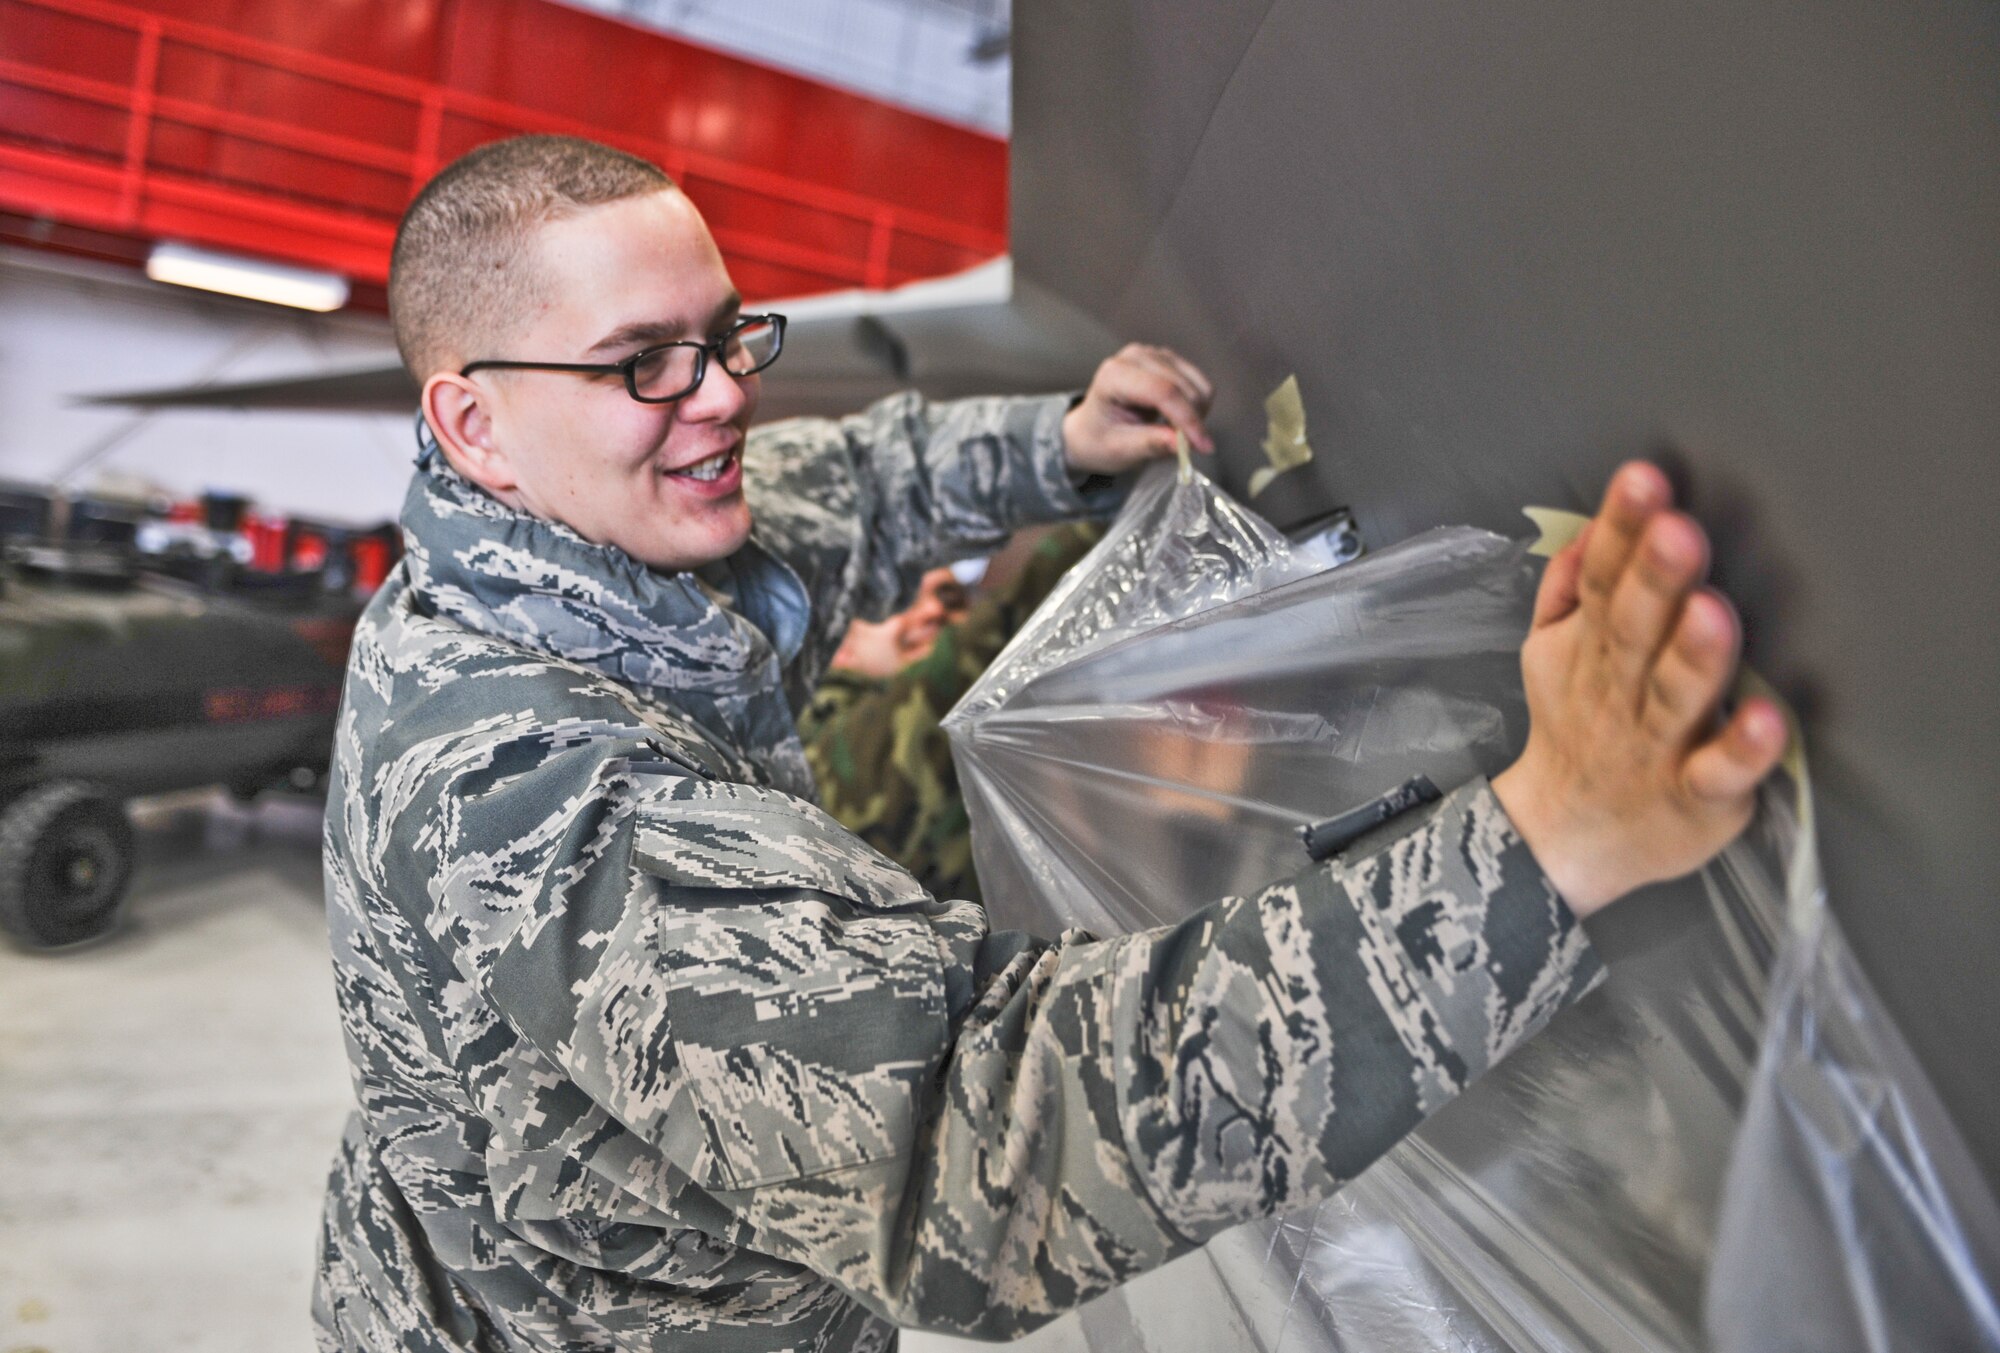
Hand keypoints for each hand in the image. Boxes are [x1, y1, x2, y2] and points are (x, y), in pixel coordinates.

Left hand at [1061, 343, 1215, 476]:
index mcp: (1114, 375)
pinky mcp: (1169, 360)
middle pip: (1183, 388)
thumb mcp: (1120, 449)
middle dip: (1192, 421)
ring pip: (1197, 385)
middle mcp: (1135, 357)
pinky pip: (1200, 383)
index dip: (1187, 420)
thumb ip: (1150, 444)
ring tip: (1175, 433)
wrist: (1092, 429)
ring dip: (1197, 414)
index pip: (1163, 392)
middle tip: (1184, 447)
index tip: (1202, 446)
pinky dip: (1198, 406)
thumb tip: (1183, 444)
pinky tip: (1177, 419)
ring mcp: (1154, 354)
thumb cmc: (1100, 439)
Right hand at [1491, 463, 1788, 916]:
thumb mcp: (1551, 653)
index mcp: (1592, 647)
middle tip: (1678, 532)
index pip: (1601, 579)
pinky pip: (1717, 773)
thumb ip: (1567, 591)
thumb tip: (1586, 532)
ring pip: (1674, 695)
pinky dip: (1741, 750)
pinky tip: (1769, 720)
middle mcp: (1621, 690)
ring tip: (1713, 613)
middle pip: (1634, 629)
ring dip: (1693, 656)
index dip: (1620, 529)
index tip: (1643, 478)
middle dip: (1655, 580)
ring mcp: (1655, 745)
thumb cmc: (1577, 727)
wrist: (1566, 837)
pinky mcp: (1694, 797)